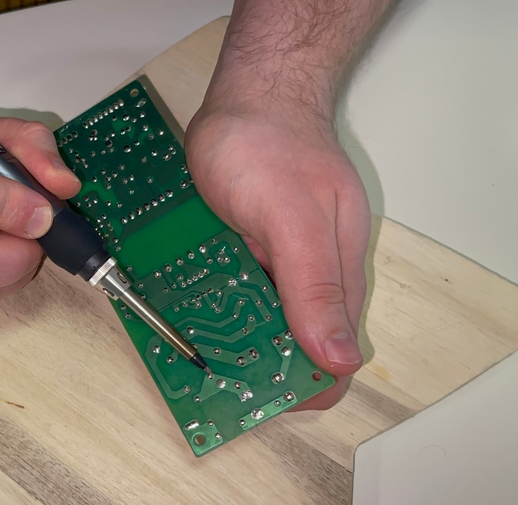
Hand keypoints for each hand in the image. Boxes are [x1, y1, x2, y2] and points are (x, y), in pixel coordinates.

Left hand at [185, 108, 369, 409]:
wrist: (248, 93)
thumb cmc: (273, 144)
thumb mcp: (291, 217)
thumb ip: (313, 285)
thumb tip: (339, 358)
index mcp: (338, 276)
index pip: (332, 359)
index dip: (299, 388)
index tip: (252, 398)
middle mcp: (311, 277)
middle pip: (288, 346)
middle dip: (250, 365)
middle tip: (203, 373)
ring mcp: (277, 262)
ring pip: (254, 321)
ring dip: (224, 336)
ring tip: (183, 343)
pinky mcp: (248, 248)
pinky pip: (230, 289)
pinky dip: (207, 302)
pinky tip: (177, 306)